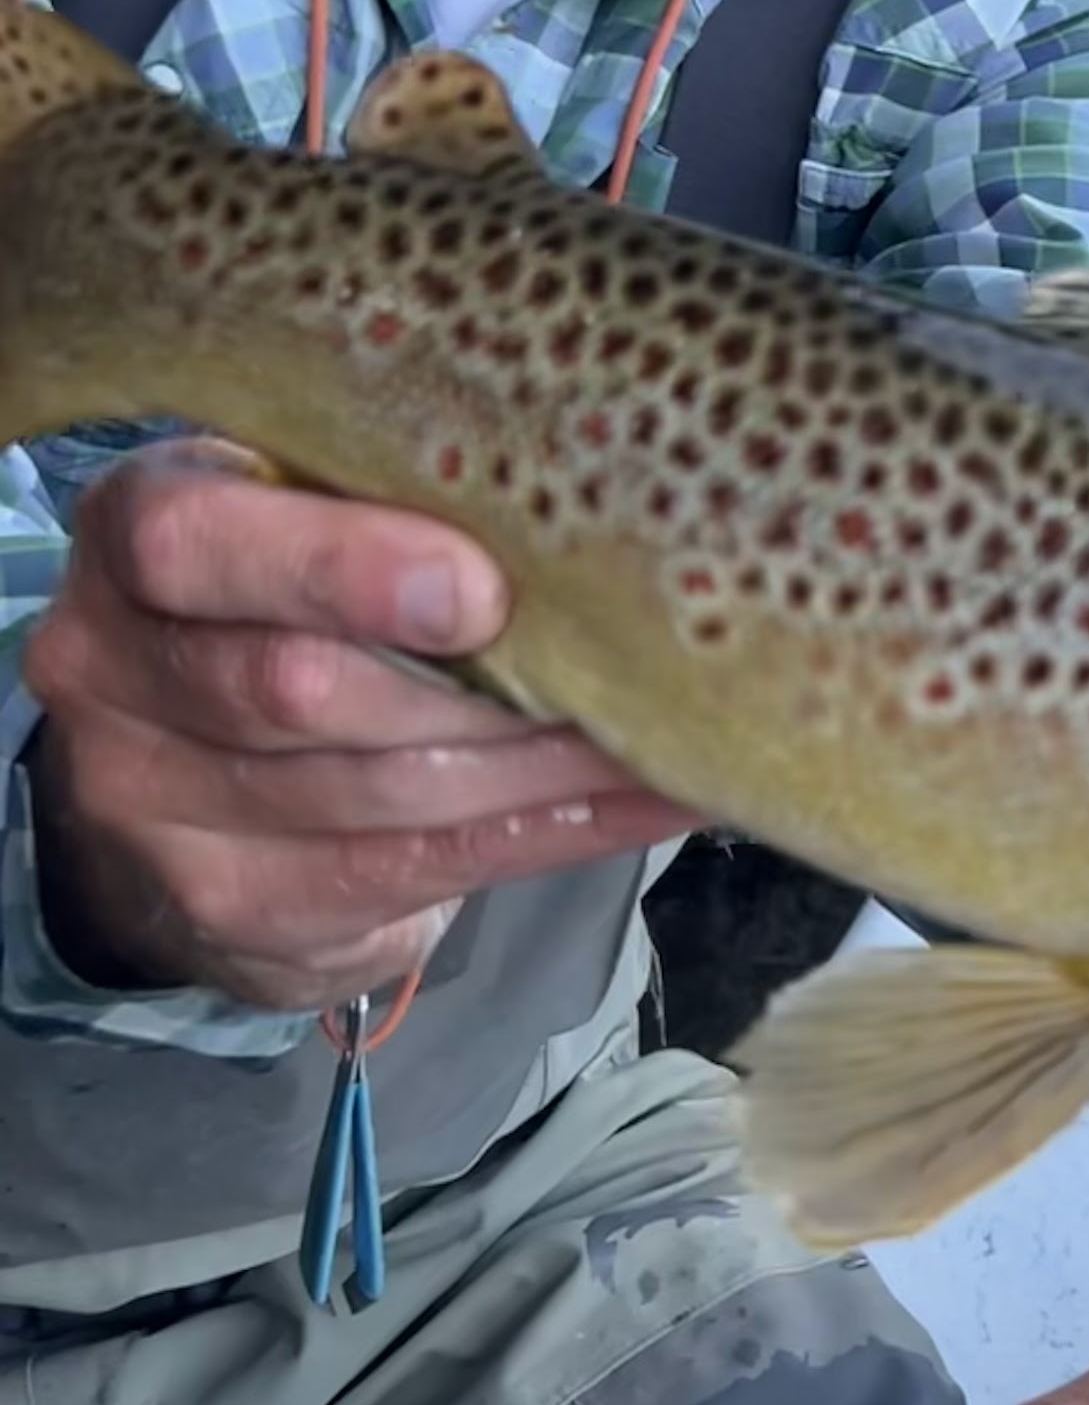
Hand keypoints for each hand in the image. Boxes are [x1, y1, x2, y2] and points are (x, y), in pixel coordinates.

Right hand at [21, 442, 695, 1013]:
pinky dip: (553, 830)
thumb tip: (586, 498)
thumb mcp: (298, 522)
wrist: (179, 790)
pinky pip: (419, 867)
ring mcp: (152, 804)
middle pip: (297, 686)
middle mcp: (110, 669)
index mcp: (132, 536)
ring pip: (378, 787)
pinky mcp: (232, 906)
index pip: (192, 542)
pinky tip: (646, 799)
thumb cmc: (280, 611)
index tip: (479, 590)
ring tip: (661, 727)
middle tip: (623, 662)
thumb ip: (386, 505)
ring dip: (541, 763)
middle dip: (476, 683)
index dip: (338, 568)